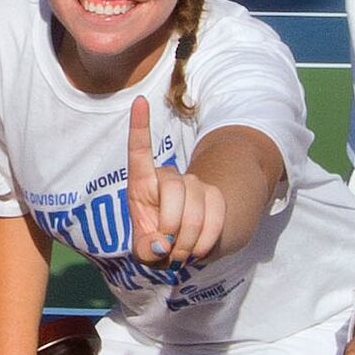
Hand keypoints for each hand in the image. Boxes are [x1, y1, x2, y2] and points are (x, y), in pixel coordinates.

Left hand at [124, 95, 231, 263]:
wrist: (187, 247)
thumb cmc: (157, 244)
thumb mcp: (145, 251)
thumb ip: (146, 250)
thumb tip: (161, 244)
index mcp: (142, 186)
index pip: (139, 152)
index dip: (139, 128)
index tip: (140, 101)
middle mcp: (167, 178)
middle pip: (172, 187)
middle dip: (171, 223)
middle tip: (169, 248)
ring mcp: (193, 185)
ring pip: (196, 201)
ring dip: (189, 236)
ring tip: (182, 253)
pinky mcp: (214, 195)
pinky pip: (216, 212)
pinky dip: (207, 237)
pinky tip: (199, 249)